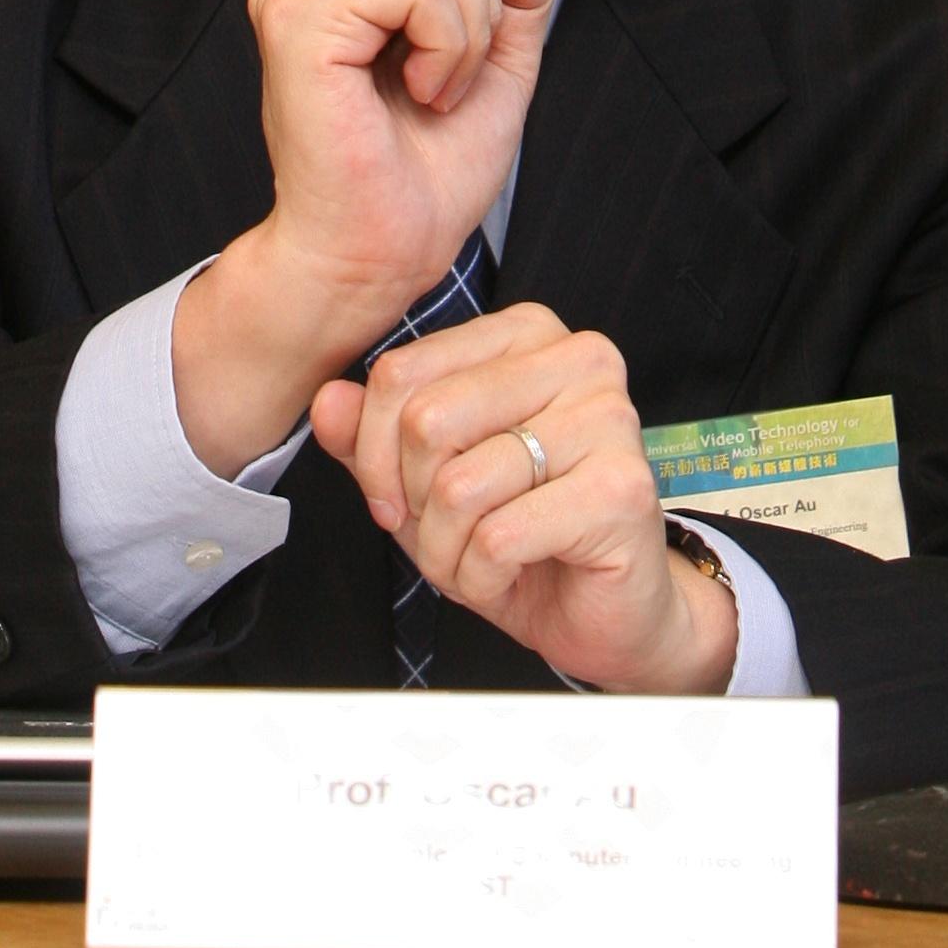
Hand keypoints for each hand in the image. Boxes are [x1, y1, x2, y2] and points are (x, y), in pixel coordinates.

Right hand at [170, 0, 552, 472]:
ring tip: (428, 96)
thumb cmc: (426, 179)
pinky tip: (417, 95)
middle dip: (479, 7)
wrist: (377, 259)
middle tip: (440, 87)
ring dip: (464, 36)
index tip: (452, 63)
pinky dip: (447, 46)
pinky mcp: (299, 18)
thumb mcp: (498, 64)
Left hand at [311, 303, 735, 695]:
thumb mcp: (428, 483)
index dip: (373, 452)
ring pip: (460, 484)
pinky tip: (508, 576)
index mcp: (526, 334)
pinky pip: (499, 537)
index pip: (402, 371)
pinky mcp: (620, 488)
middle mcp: (576, 358)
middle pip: (427, 421)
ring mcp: (607, 418)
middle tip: (440, 539)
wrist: (610, 613)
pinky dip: (481, 577)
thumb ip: (375, 437)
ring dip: (445, 551)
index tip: (390, 500)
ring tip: (474, 562)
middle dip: (412, 505)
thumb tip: (327, 402)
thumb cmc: (522, 537)